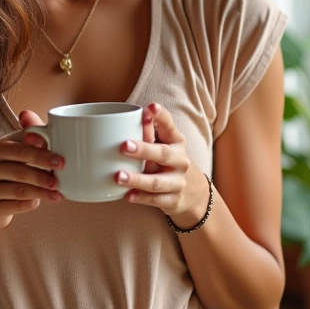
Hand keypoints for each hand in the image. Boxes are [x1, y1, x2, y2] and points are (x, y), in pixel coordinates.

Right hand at [0, 110, 63, 233]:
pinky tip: (38, 202)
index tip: (60, 161)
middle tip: (59, 181)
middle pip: (19, 171)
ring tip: (57, 194)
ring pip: (17, 190)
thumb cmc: (11, 166)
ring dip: (40, 192)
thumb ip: (28, 131)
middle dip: (42, 176)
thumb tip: (27, 114)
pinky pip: (12, 207)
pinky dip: (28, 204)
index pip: (20, 150)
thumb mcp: (19, 148)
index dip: (41, 155)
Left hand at [115, 103, 208, 224]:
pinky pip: (156, 200)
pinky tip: (127, 195)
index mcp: (176, 141)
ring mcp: (178, 181)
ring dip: (137, 179)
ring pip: (157, 181)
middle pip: (162, 154)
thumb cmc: (166, 160)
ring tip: (118, 176)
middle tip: (124, 146)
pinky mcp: (173, 200)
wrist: (191, 191)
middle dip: (143, 149)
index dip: (160, 116)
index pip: (169, 125)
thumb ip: (149, 130)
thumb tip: (131, 113)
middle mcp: (180, 160)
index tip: (150, 107)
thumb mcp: (163, 143)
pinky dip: (141, 198)